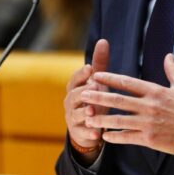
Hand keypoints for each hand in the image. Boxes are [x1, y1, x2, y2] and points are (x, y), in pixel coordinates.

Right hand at [63, 39, 109, 162]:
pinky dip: (89, 132)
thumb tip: (103, 40)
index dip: (81, 74)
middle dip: (83, 92)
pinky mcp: (77, 131)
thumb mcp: (97, 81)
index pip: (75, 78)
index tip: (90, 68)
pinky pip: (82, 131)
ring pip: (76, 113)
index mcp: (75, 87)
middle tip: (93, 88)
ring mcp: (72, 116)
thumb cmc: (93, 99)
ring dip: (85, 112)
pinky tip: (97, 134)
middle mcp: (70, 101)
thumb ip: (99, 63)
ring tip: (93, 111)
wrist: (86, 126)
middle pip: (74, 95)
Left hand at [82, 53, 173, 154]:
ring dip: (101, 119)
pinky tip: (104, 136)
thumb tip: (169, 55)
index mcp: (155, 91)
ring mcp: (150, 124)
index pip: (127, 83)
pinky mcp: (151, 139)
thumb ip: (172, 70)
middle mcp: (150, 106)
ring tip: (86, 118)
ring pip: (119, 121)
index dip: (109, 79)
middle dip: (99, 97)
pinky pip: (128, 138)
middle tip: (83, 95)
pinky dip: (115, 137)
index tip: (95, 75)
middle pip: (118, 100)